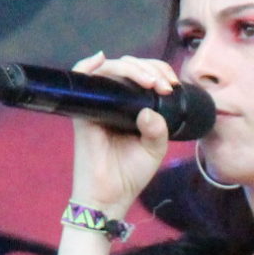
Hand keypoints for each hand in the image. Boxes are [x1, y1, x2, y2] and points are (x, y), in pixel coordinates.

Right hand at [67, 52, 176, 216]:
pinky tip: (100, 59)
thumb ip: (158, 127)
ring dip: (131, 68)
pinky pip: (81, 81)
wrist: (111, 195)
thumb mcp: (155, 148)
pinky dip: (87, 65)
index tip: (172, 85)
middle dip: (150, 68)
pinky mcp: (83, 113)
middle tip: (164, 85)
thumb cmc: (130, 174)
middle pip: (127, 67)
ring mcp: (97, 104)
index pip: (142, 76)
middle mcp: (113, 101)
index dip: (158, 71)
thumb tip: (150, 105)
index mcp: (131, 107)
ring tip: (150, 81)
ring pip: (109, 69)